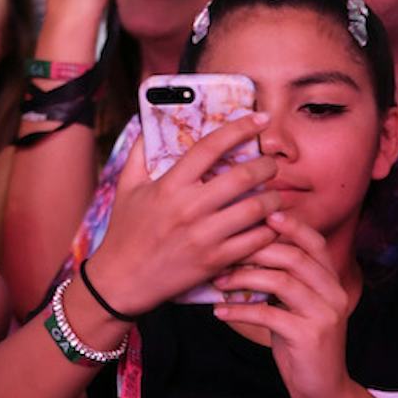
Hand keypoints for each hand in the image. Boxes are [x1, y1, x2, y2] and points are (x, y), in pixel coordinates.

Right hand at [88, 114, 281, 316]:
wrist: (123, 279)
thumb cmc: (126, 230)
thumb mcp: (126, 186)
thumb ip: (139, 152)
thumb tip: (147, 122)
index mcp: (169, 185)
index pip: (210, 147)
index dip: (239, 129)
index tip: (259, 118)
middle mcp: (189, 208)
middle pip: (243, 177)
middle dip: (267, 165)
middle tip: (272, 163)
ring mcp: (205, 236)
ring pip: (257, 209)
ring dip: (274, 198)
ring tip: (275, 194)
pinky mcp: (216, 261)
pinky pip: (256, 241)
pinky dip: (269, 230)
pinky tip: (269, 224)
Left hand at [214, 213, 353, 397]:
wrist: (322, 387)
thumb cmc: (298, 336)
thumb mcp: (293, 302)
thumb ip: (280, 275)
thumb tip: (239, 246)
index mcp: (329, 279)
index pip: (314, 241)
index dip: (290, 225)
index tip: (261, 212)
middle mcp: (332, 292)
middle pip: (293, 256)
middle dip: (252, 250)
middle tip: (220, 252)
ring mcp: (324, 314)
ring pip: (280, 280)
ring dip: (242, 278)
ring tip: (217, 282)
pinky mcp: (310, 336)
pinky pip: (268, 314)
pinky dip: (239, 310)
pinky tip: (219, 312)